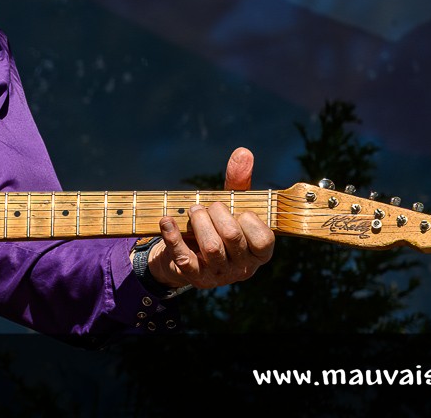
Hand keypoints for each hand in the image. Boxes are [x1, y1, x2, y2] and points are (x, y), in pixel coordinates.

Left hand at [146, 147, 274, 288]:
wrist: (187, 253)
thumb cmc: (217, 225)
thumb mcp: (230, 204)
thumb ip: (239, 181)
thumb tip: (243, 152)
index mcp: (259, 253)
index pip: (263, 239)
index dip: (247, 219)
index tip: (236, 210)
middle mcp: (243, 268)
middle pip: (232, 236)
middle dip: (216, 212)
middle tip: (204, 206)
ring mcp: (219, 275)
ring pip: (211, 247)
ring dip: (197, 221)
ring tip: (192, 210)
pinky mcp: (194, 278)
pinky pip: (184, 258)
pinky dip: (172, 236)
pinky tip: (166, 220)